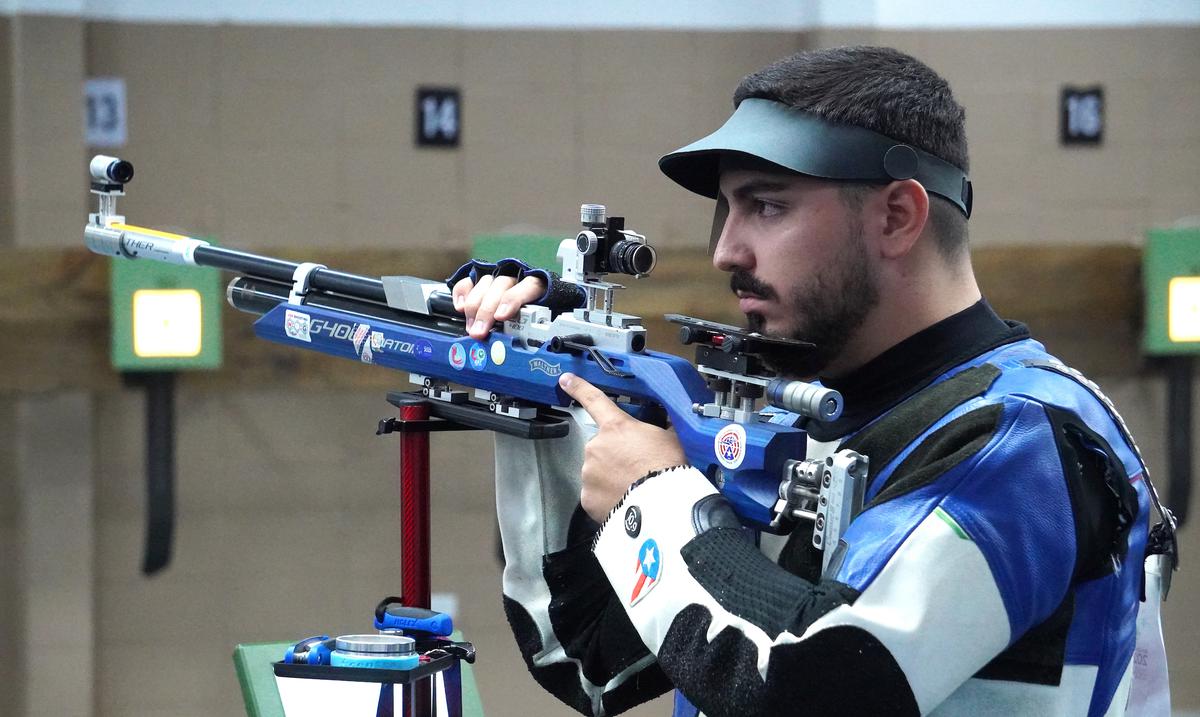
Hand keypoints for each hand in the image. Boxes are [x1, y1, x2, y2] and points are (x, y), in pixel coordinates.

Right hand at [451, 273, 545, 339]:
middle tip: (479, 332)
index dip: (512, 300)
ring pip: (484, 284)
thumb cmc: (531, 319)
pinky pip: (468, 282)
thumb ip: (528, 331)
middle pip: (500, 286)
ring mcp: (497, 278)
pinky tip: (460, 308)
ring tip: (472, 328)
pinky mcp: (479, 280)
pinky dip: (462, 293)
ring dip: (474, 308)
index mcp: (537, 287)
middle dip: (487, 311)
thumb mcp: (535, 325)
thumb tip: (518, 348)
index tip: (500, 316)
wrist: (526, 309)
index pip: (529, 286)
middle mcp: (516, 278)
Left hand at [559, 373, 687, 521]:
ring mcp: (589, 472)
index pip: (594, 401)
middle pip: (601, 447)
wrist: (662, 503)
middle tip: (635, 468)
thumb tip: (666, 425)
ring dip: (610, 477)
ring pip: (597, 472)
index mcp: (616, 427)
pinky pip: (595, 494)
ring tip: (632, 486)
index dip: (579, 388)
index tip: (565, 380)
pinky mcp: (587, 498)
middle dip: (614, 455)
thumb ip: (659, 429)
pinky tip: (623, 499)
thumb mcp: (670, 438)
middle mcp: (596, 446)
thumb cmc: (668, 467)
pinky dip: (606, 497)